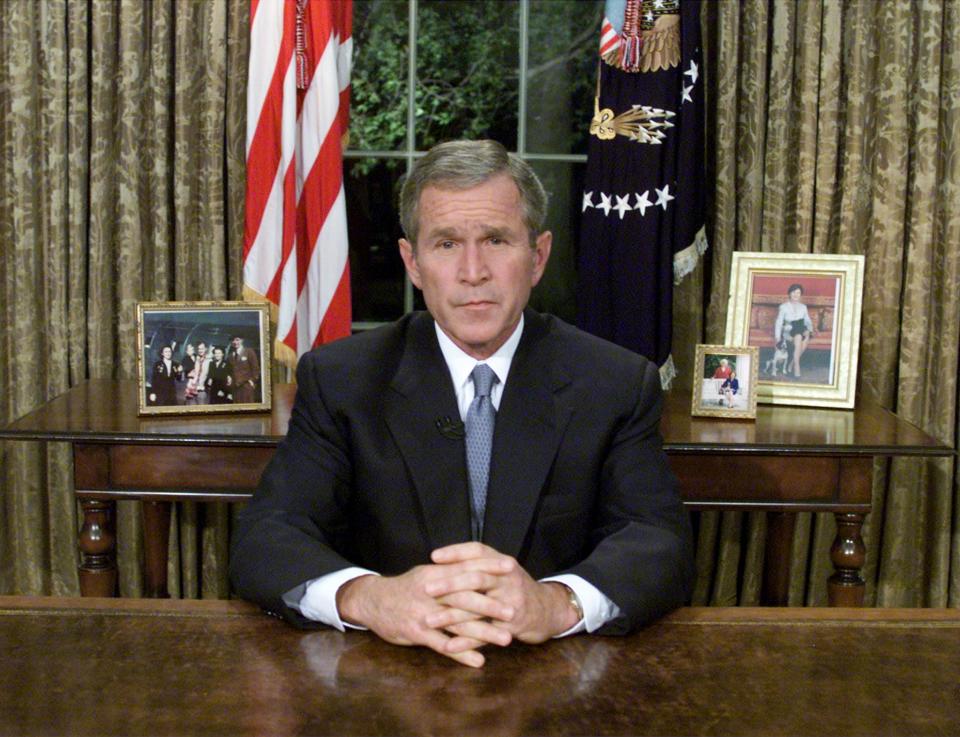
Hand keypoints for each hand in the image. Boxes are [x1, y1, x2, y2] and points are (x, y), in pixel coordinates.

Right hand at [335, 561, 517, 668]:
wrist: (372, 601)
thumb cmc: (405, 588)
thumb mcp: (426, 573)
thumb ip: (449, 570)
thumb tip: (475, 564)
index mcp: (435, 573)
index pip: (466, 567)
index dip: (488, 566)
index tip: (511, 567)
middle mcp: (431, 592)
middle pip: (465, 597)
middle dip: (491, 604)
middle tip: (514, 611)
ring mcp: (424, 613)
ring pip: (458, 623)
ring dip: (484, 633)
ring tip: (506, 639)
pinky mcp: (417, 632)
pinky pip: (443, 645)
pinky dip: (461, 653)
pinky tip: (478, 660)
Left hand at [425, 543, 579, 646]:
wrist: (546, 611)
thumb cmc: (514, 587)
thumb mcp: (502, 569)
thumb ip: (478, 563)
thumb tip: (439, 558)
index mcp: (503, 563)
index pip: (477, 551)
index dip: (455, 552)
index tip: (433, 556)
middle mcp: (508, 579)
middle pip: (476, 578)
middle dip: (450, 584)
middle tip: (426, 589)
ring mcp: (511, 603)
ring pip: (478, 608)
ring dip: (451, 616)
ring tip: (428, 620)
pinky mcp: (511, 628)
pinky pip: (484, 635)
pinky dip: (466, 642)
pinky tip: (447, 646)